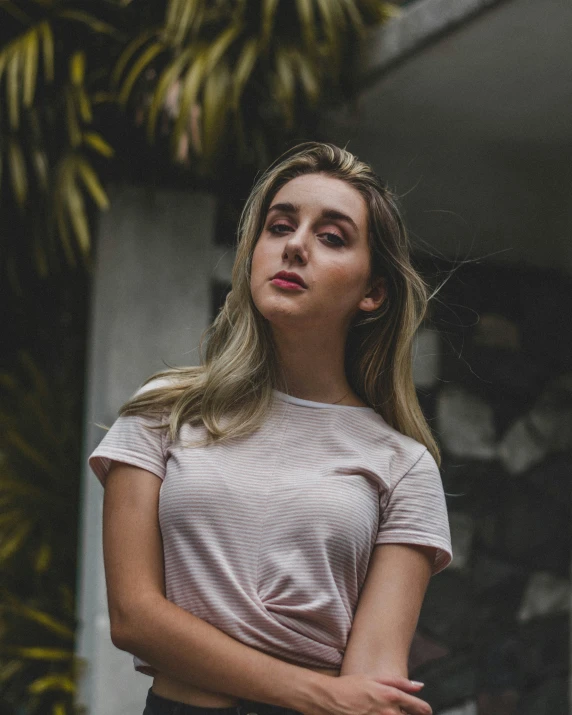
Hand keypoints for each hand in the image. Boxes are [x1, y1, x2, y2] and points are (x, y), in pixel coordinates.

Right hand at [308, 673, 431, 714]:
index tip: (425, 711)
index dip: (424, 710)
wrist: (329, 699)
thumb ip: (399, 682)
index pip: (418, 707)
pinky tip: (376, 714)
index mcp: (391, 696)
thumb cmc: (350, 686)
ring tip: (386, 711)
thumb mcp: (373, 678)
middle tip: (401, 711)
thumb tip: (419, 685)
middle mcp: (389, 712)